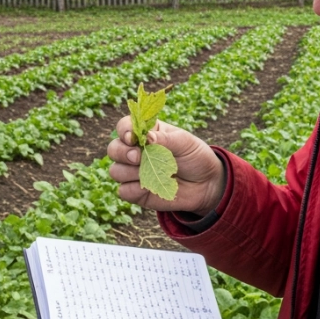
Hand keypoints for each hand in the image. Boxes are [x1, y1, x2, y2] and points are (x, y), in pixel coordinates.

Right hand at [107, 116, 225, 215]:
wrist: (206, 184)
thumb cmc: (195, 157)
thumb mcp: (185, 142)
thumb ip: (165, 139)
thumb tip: (147, 138)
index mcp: (146, 133)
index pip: (124, 126)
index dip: (124, 130)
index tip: (132, 137)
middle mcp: (135, 151)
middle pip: (113, 149)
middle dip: (122, 152)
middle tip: (138, 157)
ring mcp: (133, 172)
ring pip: (115, 170)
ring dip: (130, 172)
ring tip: (153, 173)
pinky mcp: (136, 192)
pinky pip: (123, 191)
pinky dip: (134, 189)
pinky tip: (151, 187)